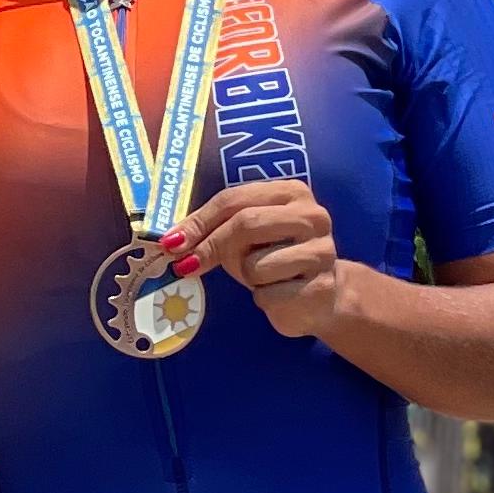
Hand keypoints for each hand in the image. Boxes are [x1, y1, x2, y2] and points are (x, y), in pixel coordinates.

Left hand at [171, 178, 344, 341]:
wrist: (320, 296)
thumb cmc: (275, 258)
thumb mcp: (244, 236)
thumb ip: (214, 229)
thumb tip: (173, 242)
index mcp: (291, 192)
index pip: (233, 199)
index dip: (198, 222)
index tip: (172, 243)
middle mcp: (312, 216)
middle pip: (245, 224)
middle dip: (214, 248)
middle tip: (194, 266)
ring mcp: (321, 251)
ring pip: (255, 264)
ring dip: (246, 277)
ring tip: (263, 277)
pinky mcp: (320, 287)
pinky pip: (267, 295)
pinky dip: (263, 299)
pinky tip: (279, 293)